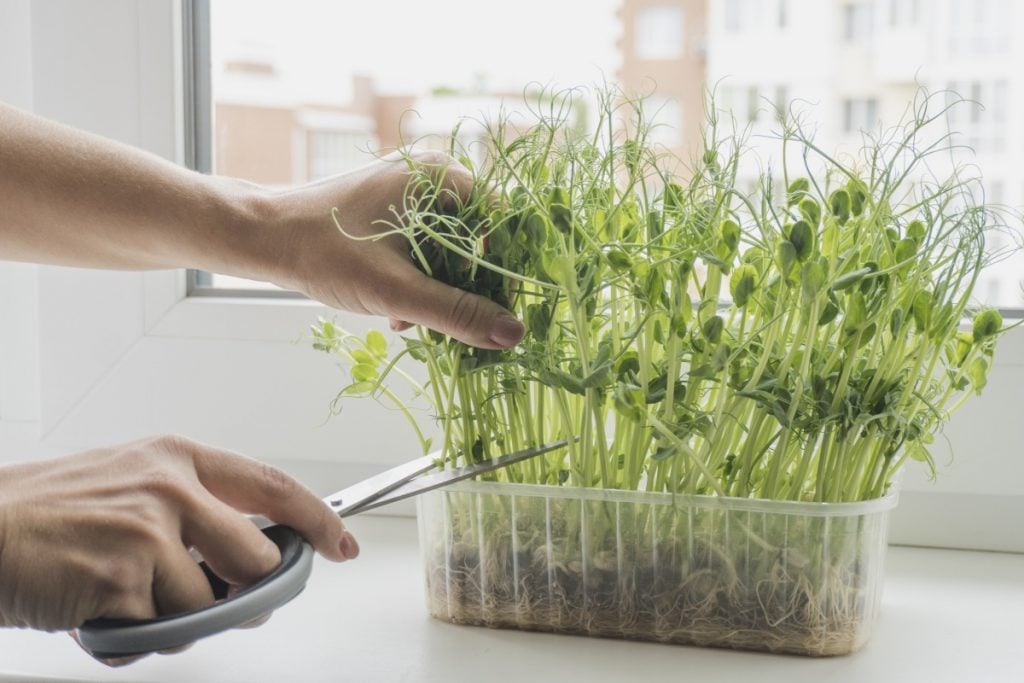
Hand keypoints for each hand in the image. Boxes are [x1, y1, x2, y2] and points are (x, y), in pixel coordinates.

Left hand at [0, 104, 523, 347]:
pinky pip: (424, 251)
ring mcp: (409, 194)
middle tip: (449, 325)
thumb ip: (456, 313)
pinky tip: (396, 314)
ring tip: (410, 323)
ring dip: (437, 293)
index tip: (496, 310)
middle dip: (463, 289)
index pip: (501, 223)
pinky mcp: (390, 213)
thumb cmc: (322, 252)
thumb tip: (512, 335)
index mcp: (441, 176)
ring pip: (449, 252)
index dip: (504, 270)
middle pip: (476, 241)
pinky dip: (416, 283)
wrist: (259, 238)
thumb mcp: (395, 290)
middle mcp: (430, 176)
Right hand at [0, 435, 356, 664]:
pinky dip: (133, 638)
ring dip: (175, 618)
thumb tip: (249, 558)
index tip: (340, 543)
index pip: (272, 486)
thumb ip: (192, 510)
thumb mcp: (130, 484)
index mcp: (177, 458)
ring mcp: (148, 534)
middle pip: (255, 561)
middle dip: (245, 595)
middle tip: (217, 604)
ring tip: (126, 596)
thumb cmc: (48, 511)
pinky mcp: (123, 581)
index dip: (316, 518)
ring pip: (208, 606)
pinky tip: (98, 611)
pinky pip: (159, 633)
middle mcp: (170, 488)